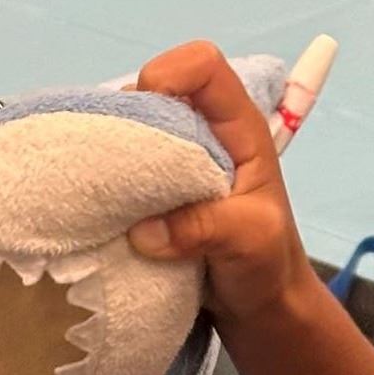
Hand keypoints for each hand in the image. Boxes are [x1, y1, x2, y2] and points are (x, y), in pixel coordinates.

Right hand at [126, 41, 314, 326]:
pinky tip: (104, 207)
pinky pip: (122, 169)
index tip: (144, 114)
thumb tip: (142, 232)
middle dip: (129, 118)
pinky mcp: (155, 192)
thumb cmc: (269, 266)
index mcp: (239, 128)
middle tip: (115, 166)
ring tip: (106, 189)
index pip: (204, 67)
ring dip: (113, 152)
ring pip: (133, 128)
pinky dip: (108, 183)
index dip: (169, 74)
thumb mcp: (250, 242)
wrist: (261, 307)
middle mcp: (204, 133)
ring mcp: (177, 161)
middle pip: (155, 91)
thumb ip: (203, 229)